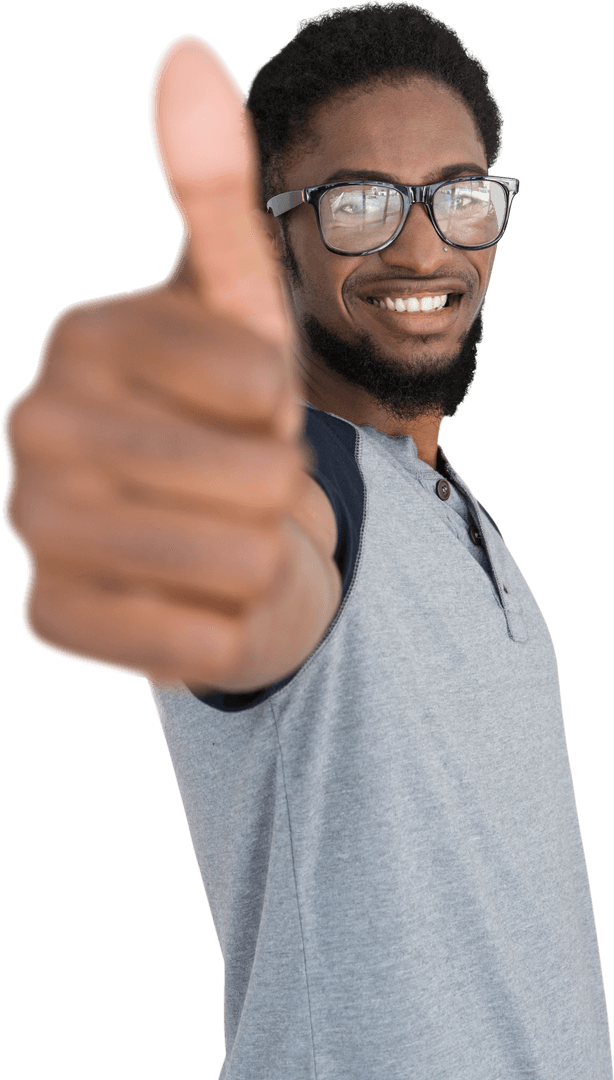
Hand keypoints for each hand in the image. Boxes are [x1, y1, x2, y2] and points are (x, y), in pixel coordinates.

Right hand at [3, 36, 337, 689]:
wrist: (210, 530)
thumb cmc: (227, 413)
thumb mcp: (238, 302)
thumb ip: (213, 190)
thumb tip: (184, 56)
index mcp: (80, 336)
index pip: (258, 381)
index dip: (283, 406)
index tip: (246, 410)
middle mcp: (32, 425)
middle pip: (251, 476)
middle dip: (276, 486)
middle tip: (238, 482)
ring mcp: (34, 530)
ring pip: (236, 560)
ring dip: (263, 554)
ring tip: (227, 535)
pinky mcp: (54, 620)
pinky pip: (199, 639)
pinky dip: (230, 623)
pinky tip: (195, 598)